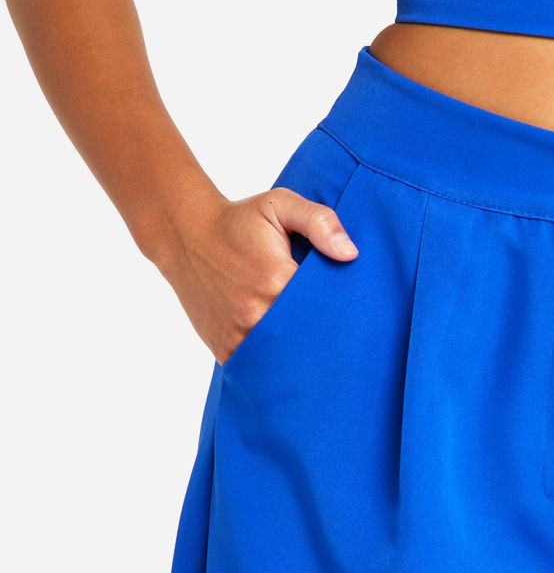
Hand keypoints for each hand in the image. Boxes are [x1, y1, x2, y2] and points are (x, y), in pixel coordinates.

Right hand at [143, 181, 358, 364]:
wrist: (185, 236)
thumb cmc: (238, 221)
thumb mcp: (279, 205)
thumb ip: (320, 221)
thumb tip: (350, 254)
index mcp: (277, 279)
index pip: (324, 308)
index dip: (337, 311)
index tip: (344, 309)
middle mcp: (256, 312)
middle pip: (305, 338)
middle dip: (319, 336)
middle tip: (333, 334)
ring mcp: (237, 334)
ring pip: (282, 357)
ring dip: (295, 353)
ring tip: (309, 345)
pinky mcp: (224, 348)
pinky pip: (257, 367)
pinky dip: (270, 363)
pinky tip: (281, 353)